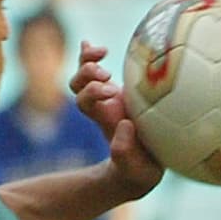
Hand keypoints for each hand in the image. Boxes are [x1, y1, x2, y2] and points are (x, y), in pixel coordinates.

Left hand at [72, 40, 162, 197]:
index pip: (84, 101)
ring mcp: (110, 98)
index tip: (110, 93)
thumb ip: (126, 153)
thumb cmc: (139, 172)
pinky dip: (91, 54)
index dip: (92, 91)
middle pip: (78, 84)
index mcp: (104, 120)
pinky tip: (94, 47)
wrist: (142, 169)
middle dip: (87, 74)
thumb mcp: (136, 170)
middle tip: (107, 76)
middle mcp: (102, 106)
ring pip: (84, 73)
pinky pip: (98, 68)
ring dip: (89, 61)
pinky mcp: (121, 92)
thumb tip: (123, 124)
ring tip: (104, 54)